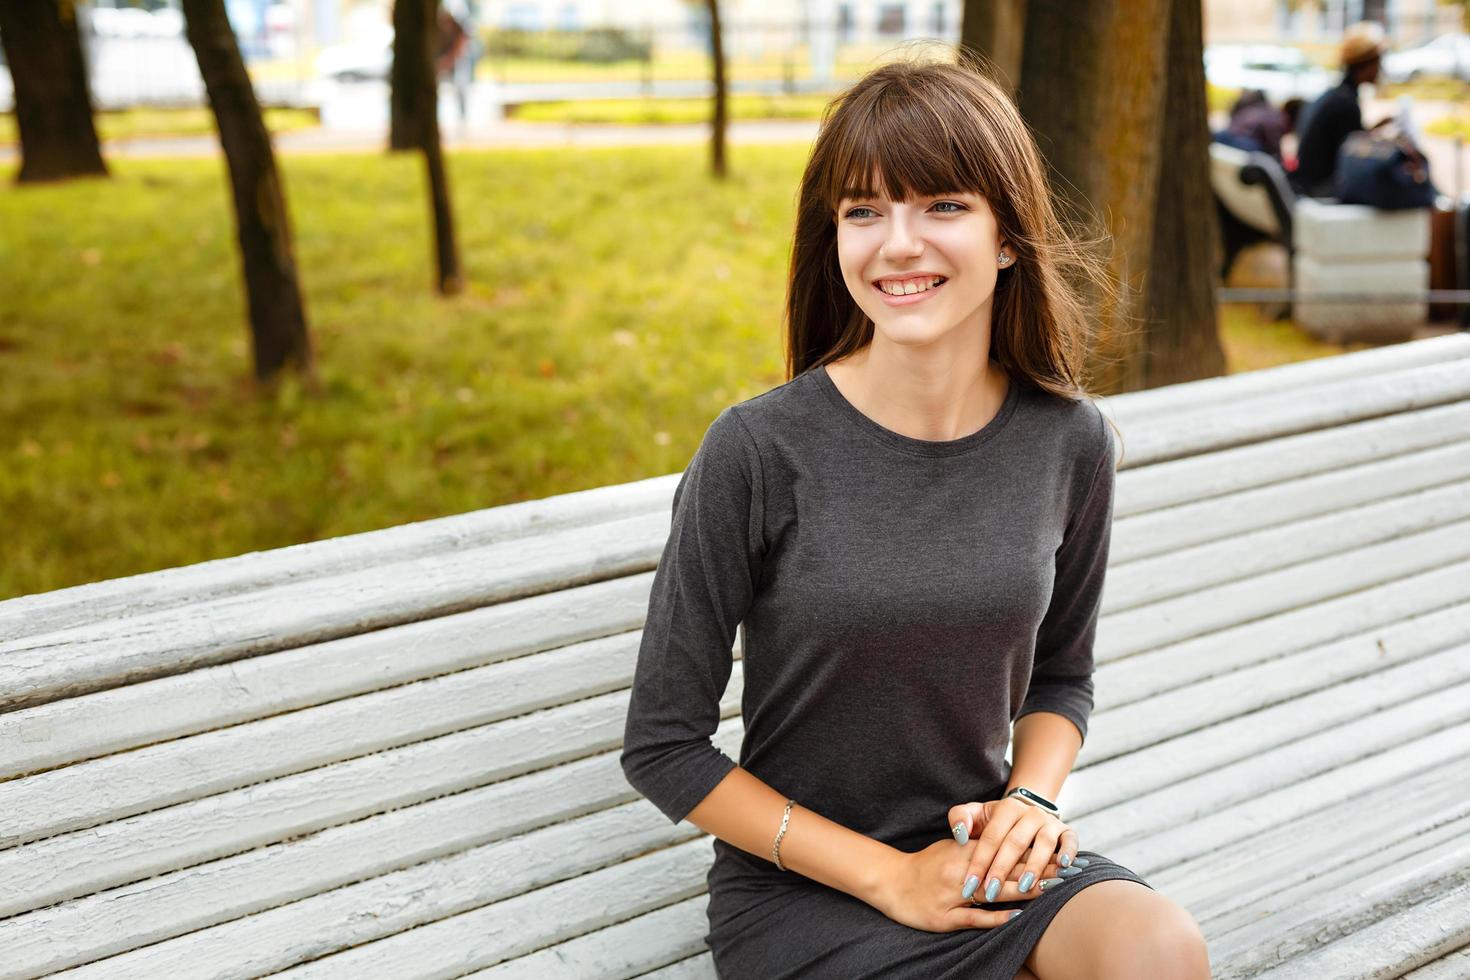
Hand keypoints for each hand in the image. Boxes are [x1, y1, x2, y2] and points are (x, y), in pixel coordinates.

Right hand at [872, 837, 1051, 931]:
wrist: (890, 881)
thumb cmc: (925, 865)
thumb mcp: (951, 847)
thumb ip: (977, 846)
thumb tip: (1007, 845)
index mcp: (965, 851)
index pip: (1007, 849)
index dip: (1035, 853)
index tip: (1062, 855)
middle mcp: (962, 870)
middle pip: (1007, 869)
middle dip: (1040, 871)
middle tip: (1069, 873)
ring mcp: (953, 893)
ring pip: (994, 891)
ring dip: (1025, 890)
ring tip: (1052, 890)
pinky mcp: (944, 916)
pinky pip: (974, 917)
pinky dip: (996, 917)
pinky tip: (1016, 916)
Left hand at [949, 797, 1078, 904]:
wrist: (1023, 813)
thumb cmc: (993, 821)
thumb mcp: (974, 814)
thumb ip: (960, 818)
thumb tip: (960, 835)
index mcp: (1006, 808)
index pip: (991, 837)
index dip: (980, 861)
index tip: (969, 884)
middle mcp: (1030, 813)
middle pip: (1015, 842)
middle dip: (1002, 869)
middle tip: (990, 892)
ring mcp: (1049, 822)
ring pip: (1043, 843)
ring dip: (1034, 866)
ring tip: (1023, 887)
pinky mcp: (1066, 831)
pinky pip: (1070, 841)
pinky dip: (1068, 852)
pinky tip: (1062, 866)